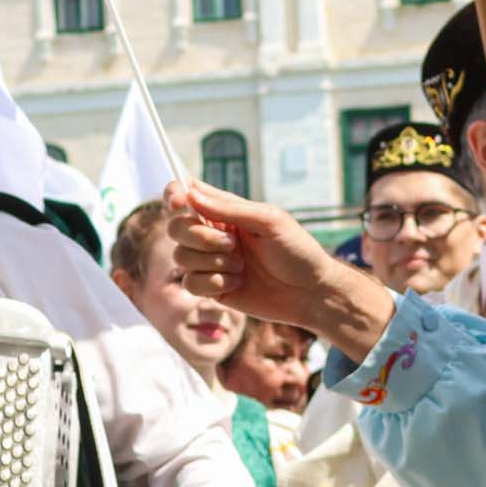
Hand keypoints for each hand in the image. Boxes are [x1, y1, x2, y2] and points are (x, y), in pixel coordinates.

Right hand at [165, 180, 396, 360]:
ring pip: (181, 256)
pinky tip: (238, 284)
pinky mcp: (211, 288)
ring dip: (212, 262)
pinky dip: (214, 284)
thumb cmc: (297, 251)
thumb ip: (229, 208)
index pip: (187, 193)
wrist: (310, 293)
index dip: (174, 194)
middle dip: (200, 236)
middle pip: (176, 227)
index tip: (180, 202)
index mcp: (226, 211)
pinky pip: (191, 283)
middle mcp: (213, 233)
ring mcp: (210, 262)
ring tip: (242, 266)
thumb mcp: (269, 221)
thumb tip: (191, 195)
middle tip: (232, 243)